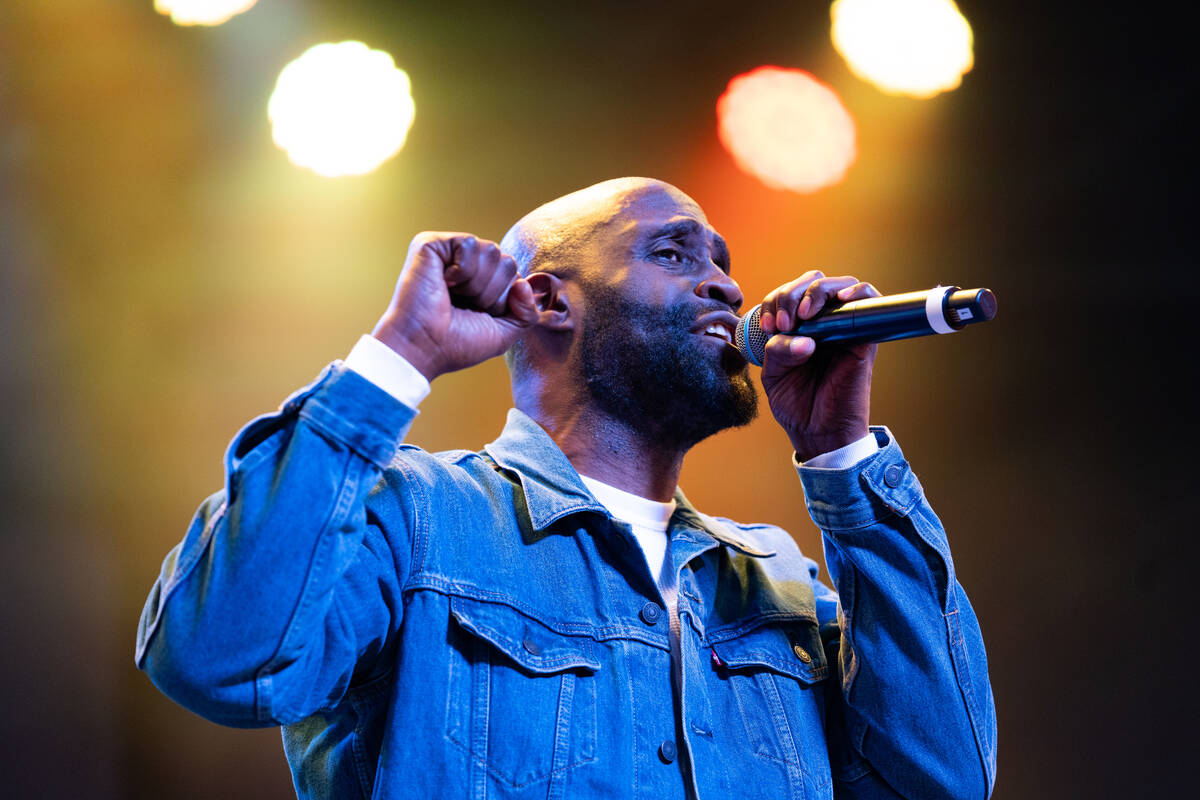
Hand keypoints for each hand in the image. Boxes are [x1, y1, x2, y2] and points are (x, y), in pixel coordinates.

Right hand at [371, 232, 538, 381]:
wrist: (422, 347)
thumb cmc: (457, 344)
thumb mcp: (503, 333)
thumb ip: (527, 312)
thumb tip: (524, 283)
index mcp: (481, 282)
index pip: (514, 275)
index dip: (504, 300)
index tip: (478, 315)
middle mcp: (466, 264)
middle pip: (507, 261)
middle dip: (492, 292)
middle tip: (464, 306)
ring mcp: (448, 253)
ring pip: (492, 251)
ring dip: (477, 284)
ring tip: (453, 296)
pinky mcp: (431, 243)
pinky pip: (469, 243)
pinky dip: (462, 270)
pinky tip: (444, 282)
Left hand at [757, 271, 880, 461]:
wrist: (818, 432)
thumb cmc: (797, 404)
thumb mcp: (774, 374)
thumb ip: (778, 349)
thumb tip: (804, 338)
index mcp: (798, 327)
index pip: (789, 292)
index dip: (775, 300)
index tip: (768, 326)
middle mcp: (823, 322)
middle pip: (812, 281)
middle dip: (791, 293)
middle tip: (784, 322)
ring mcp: (844, 327)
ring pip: (838, 285)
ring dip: (817, 291)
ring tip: (803, 315)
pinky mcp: (864, 337)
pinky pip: (870, 301)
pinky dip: (857, 292)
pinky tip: (840, 299)